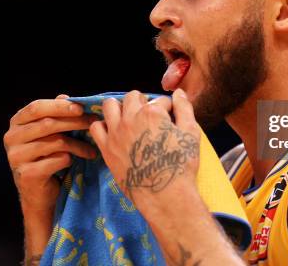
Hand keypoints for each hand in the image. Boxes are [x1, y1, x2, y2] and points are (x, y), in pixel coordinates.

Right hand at [4, 94, 97, 211]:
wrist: (39, 193)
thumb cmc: (47, 157)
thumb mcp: (51, 133)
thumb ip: (56, 115)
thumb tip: (65, 97)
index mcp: (17, 123)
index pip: (36, 107)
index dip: (60, 106)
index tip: (81, 108)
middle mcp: (11, 138)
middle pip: (47, 124)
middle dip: (75, 122)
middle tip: (93, 124)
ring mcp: (15, 157)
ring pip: (54, 142)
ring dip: (78, 145)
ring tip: (91, 149)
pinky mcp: (25, 174)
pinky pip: (55, 161)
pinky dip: (69, 160)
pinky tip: (74, 162)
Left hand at [89, 89, 200, 209]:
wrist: (164, 195)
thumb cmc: (181, 164)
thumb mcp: (191, 133)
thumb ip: (184, 108)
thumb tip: (178, 92)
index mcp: (152, 112)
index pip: (160, 100)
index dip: (167, 109)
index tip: (170, 120)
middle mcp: (130, 118)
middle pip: (133, 97)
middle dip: (143, 102)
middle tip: (150, 117)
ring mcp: (116, 133)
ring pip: (110, 105)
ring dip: (121, 107)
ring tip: (130, 119)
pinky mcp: (106, 148)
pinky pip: (96, 127)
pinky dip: (104, 126)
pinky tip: (114, 132)